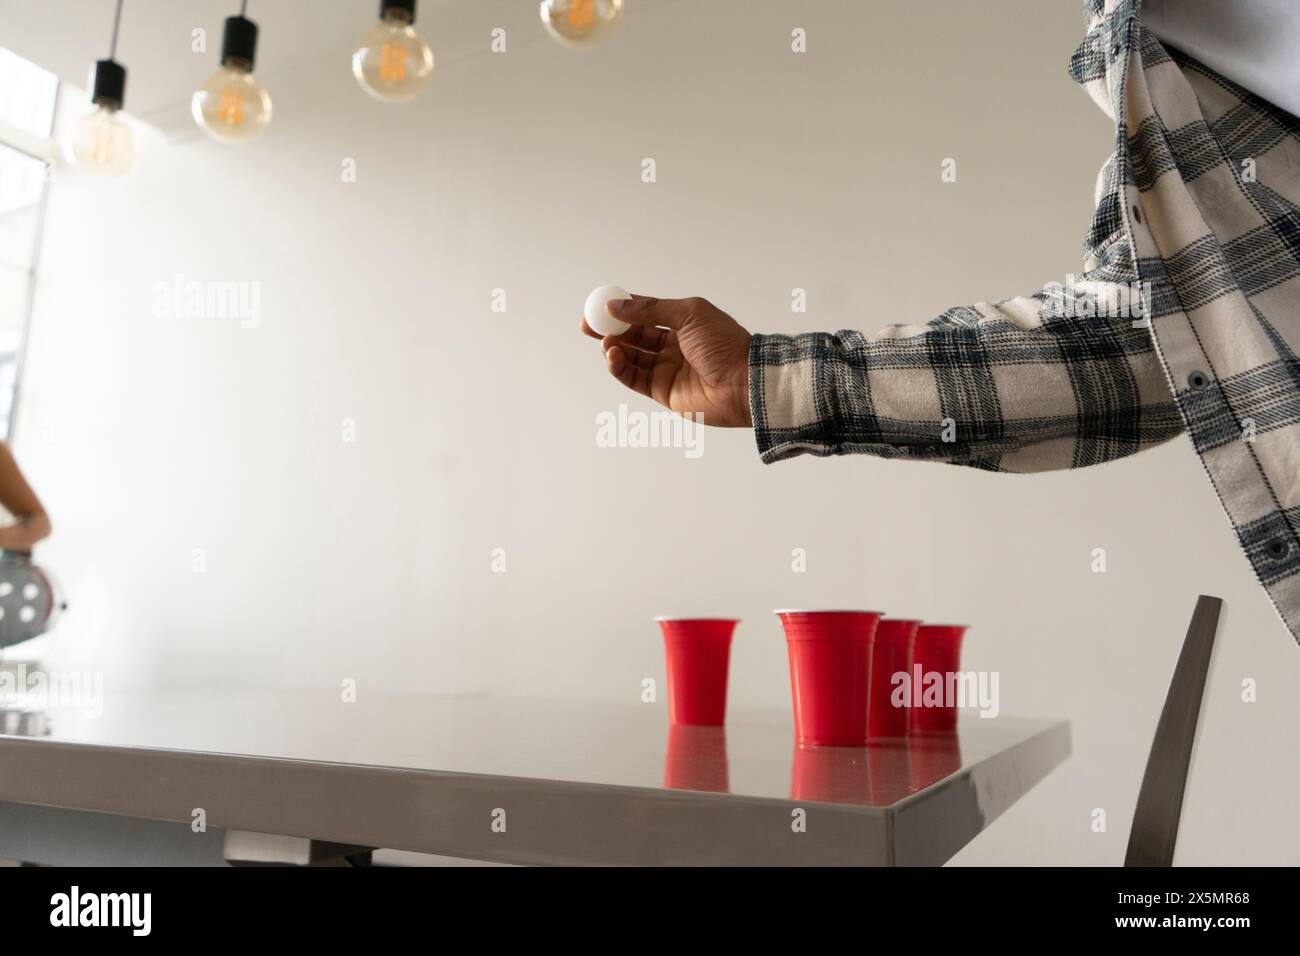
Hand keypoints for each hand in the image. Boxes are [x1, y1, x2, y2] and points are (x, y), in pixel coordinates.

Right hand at [581, 295, 753, 427]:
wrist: (743, 382)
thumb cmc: (724, 344)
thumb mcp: (688, 315)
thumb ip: (650, 310)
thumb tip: (616, 305)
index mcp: (682, 323)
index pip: (645, 314)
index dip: (621, 310)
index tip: (598, 306)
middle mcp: (673, 346)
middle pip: (634, 336)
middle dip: (610, 330)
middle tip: (588, 326)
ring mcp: (668, 370)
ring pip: (631, 358)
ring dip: (614, 349)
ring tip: (605, 342)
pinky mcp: (663, 392)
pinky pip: (635, 378)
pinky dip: (620, 368)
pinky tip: (613, 356)